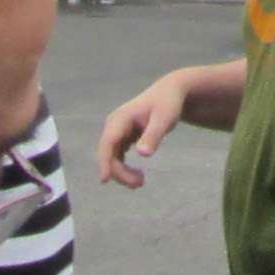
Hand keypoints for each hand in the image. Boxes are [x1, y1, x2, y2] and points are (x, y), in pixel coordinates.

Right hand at [97, 72, 193, 187]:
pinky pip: (117, 156)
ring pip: (112, 157)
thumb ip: (153, 136)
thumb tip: (143, 154)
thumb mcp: (164, 118)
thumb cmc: (167, 103)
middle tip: (140, 183)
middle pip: (108, 154)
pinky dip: (124, 167)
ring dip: (122, 172)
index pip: (107, 143)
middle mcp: (114, 125)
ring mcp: (117, 131)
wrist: (170, 92)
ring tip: (141, 181)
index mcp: (120, 118)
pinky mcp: (122, 136)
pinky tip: (137, 174)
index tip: (104, 180)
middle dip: (120, 172)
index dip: (104, 162)